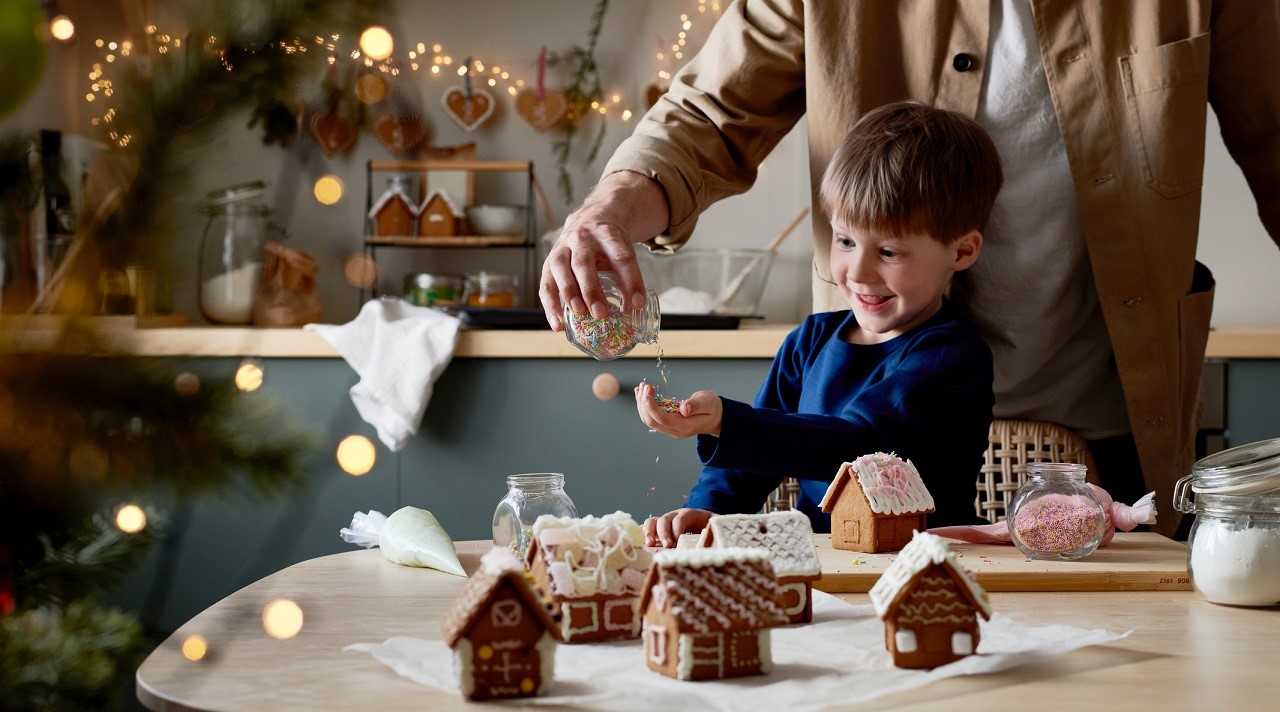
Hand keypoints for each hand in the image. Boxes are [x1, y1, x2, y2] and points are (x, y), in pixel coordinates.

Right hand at [539, 171, 669, 330]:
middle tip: (601, 313)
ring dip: (569, 295)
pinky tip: (558, 324)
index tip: (638, 304)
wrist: (588, 220)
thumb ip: (628, 277)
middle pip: (583, 264)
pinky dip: (551, 306)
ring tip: (579, 314)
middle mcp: (581, 239)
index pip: (620, 257)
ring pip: (560, 270)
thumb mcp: (622, 251)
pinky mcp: (549, 262)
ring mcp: (562, 249)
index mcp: (607, 234)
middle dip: (591, 291)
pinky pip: (546, 285)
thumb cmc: (608, 244)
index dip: (631, 281)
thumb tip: (634, 308)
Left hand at [635, 382, 722, 437]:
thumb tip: (684, 409)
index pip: (663, 419)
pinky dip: (644, 405)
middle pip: (652, 421)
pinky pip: (652, 416)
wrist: (716, 417)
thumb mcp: (708, 403)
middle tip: (644, 385)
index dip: (652, 406)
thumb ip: (696, 406)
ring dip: (642, 403)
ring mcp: (670, 428)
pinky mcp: (667, 423)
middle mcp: (675, 430)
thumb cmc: (712, 408)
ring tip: (641, 387)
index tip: (647, 392)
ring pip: (649, 419)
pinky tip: (641, 393)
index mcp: (685, 427)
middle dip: (644, 403)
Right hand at [643, 508, 715, 547]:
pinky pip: (646, 529)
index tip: (678, 542)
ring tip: (649, 545)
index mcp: (690, 515)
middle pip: (665, 519)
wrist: (708, 527)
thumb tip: (716, 545)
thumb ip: (715, 534)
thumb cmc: (712, 530)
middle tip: (667, 546)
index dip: (677, 528)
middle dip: (664, 533)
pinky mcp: (658, 531)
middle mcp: (675, 516)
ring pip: (652, 522)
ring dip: (649, 532)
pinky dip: (641, 534)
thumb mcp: (716, 530)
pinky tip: (639, 544)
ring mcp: (665, 523)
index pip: (680, 518)